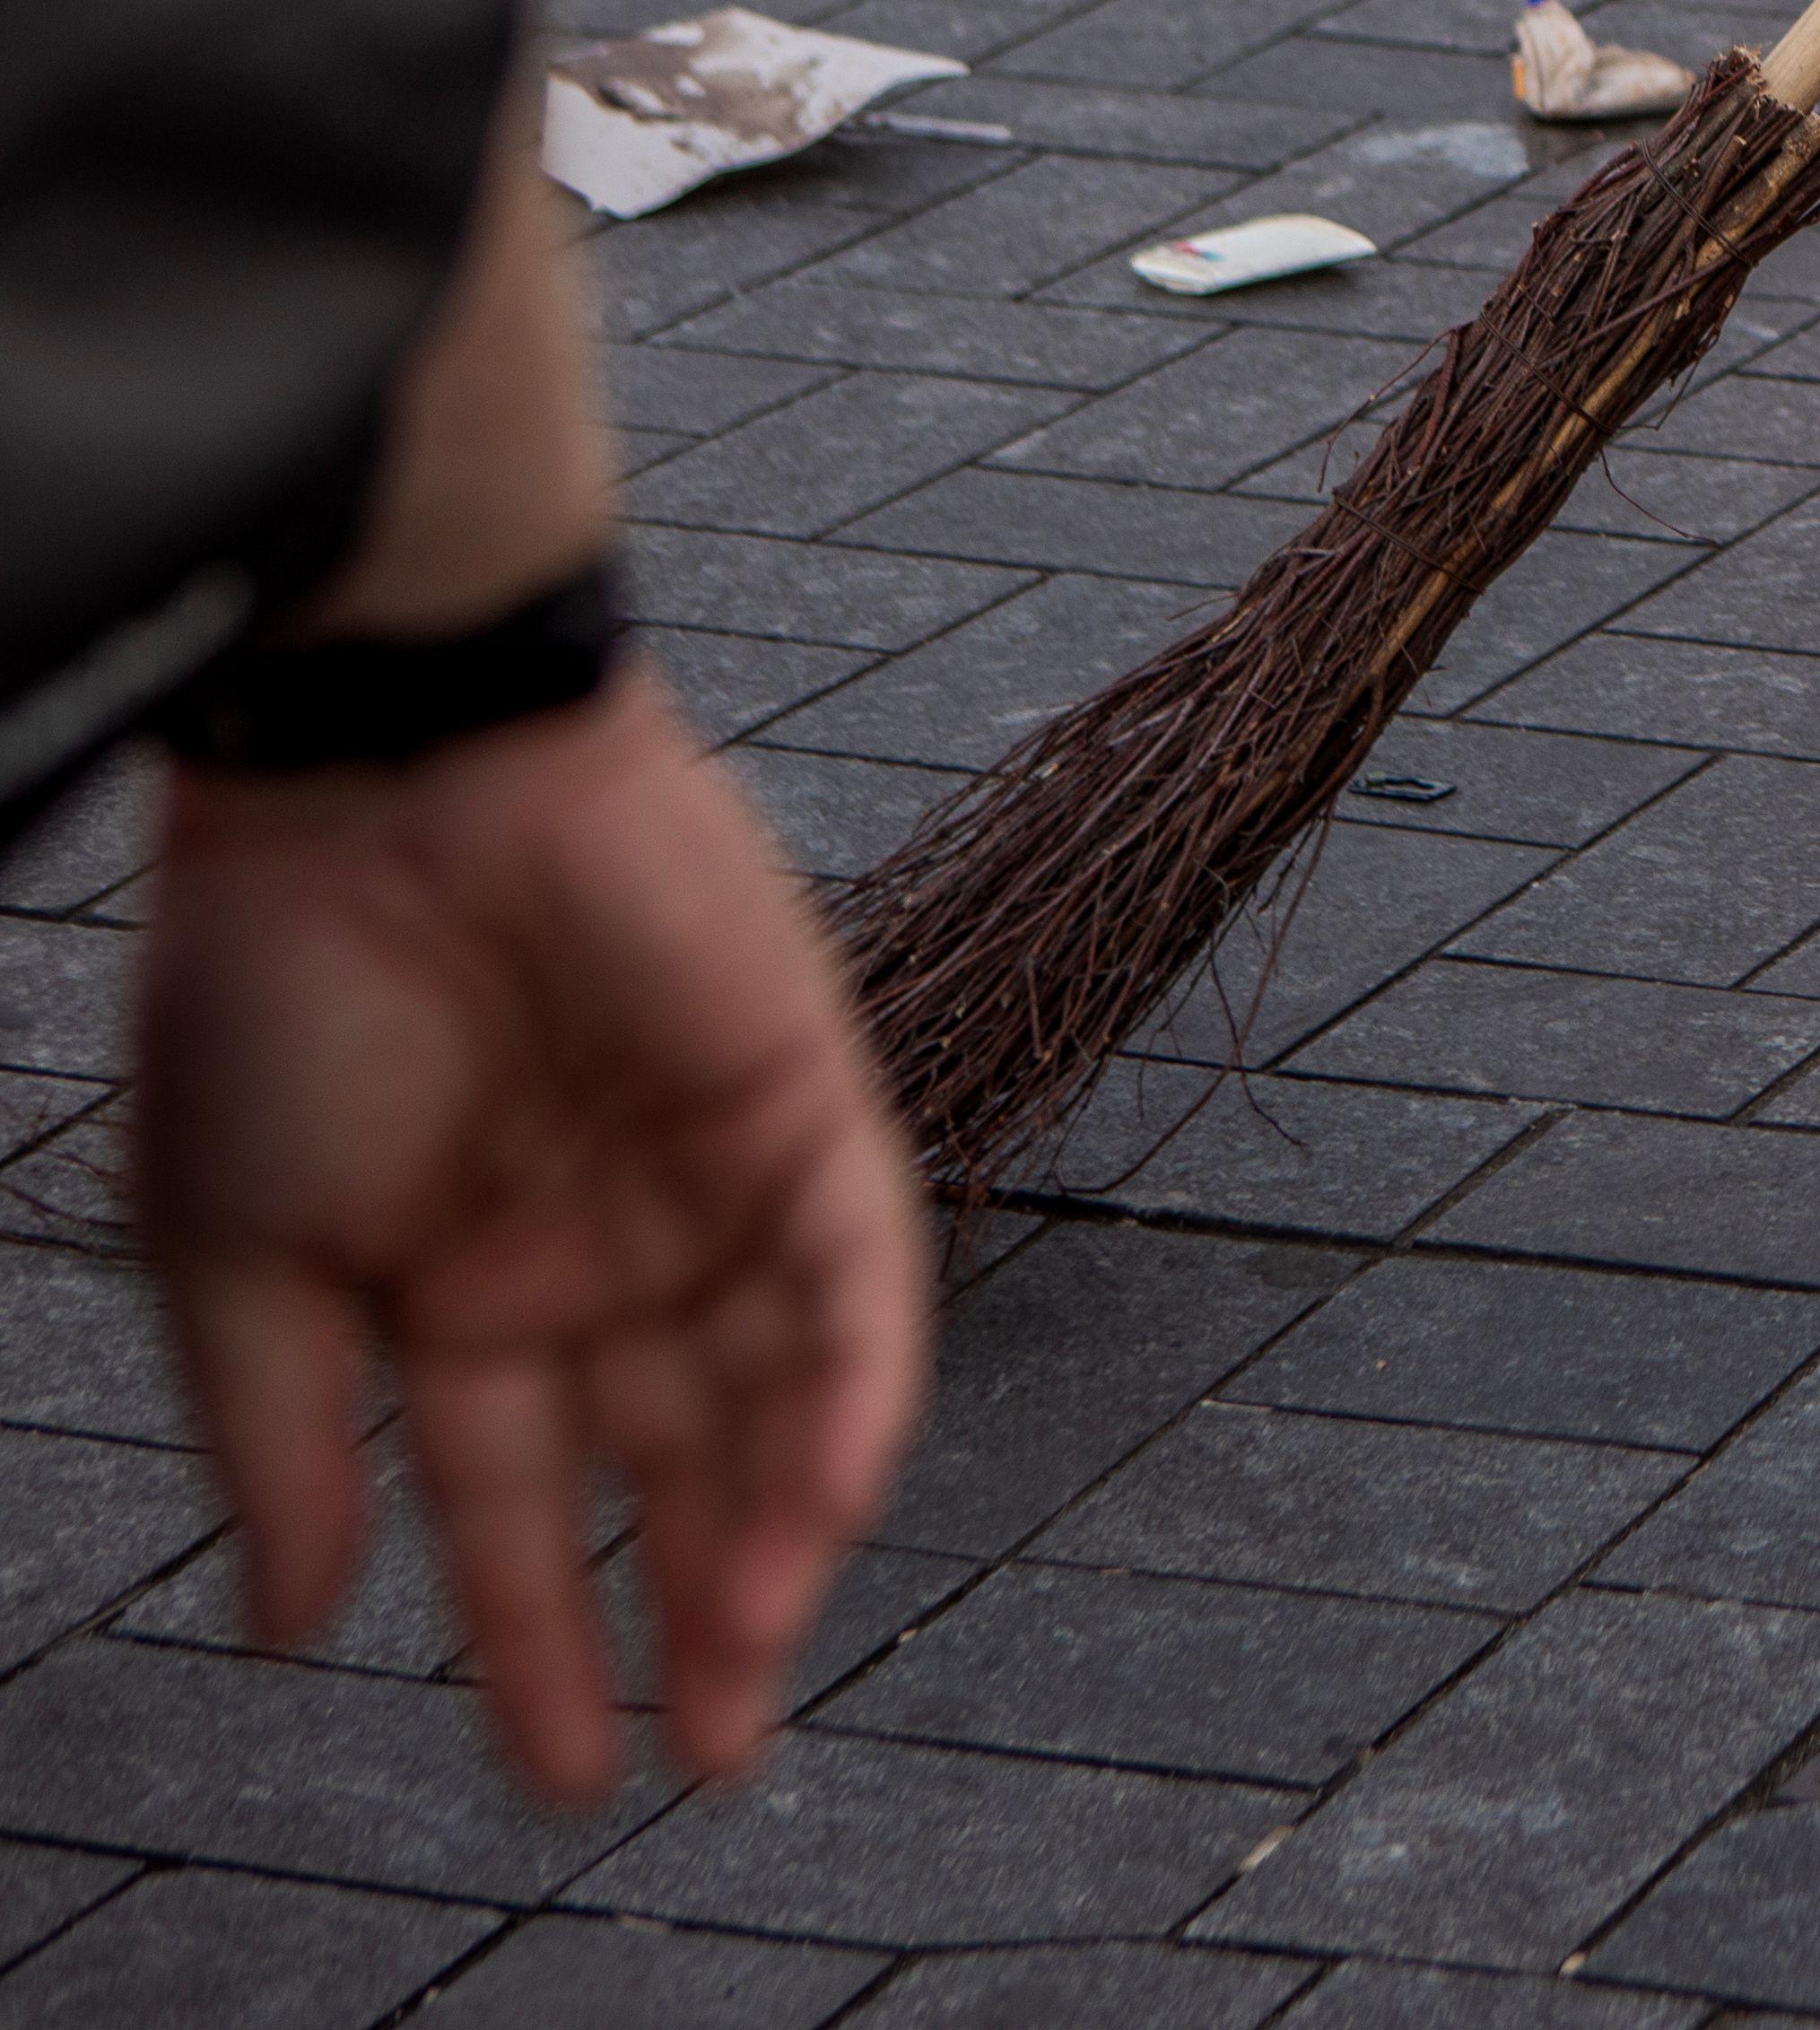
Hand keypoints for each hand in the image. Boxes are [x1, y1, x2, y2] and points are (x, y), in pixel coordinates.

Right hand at [134, 665, 929, 1806]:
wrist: (376, 774)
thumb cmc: (276, 979)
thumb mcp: (235, 1248)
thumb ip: (281, 1439)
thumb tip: (292, 1624)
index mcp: (460, 1287)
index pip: (520, 1501)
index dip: (536, 1638)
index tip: (567, 1773)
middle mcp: (598, 1247)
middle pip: (675, 1467)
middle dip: (693, 1616)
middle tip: (704, 1756)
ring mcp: (707, 1175)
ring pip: (779, 1391)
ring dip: (776, 1531)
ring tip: (747, 1663)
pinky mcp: (805, 1096)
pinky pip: (857, 1269)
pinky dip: (854, 1388)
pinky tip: (825, 1506)